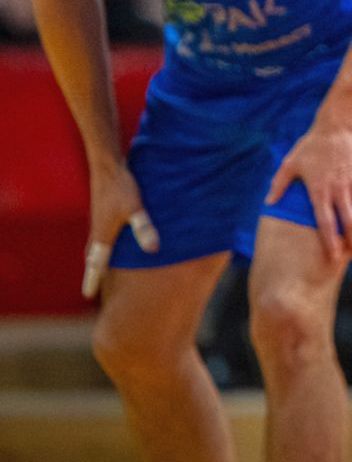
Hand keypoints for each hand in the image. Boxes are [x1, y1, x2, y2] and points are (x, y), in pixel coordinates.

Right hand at [83, 160, 158, 298]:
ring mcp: (98, 221)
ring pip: (94, 246)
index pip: (96, 264)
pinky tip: (109, 242)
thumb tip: (153, 249)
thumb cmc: (122, 187)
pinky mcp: (102, 211)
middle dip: (93, 272)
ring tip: (98, 269)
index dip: (93, 279)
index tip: (88, 296)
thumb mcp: (136, 208)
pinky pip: (99, 236)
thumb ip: (144, 228)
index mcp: (102, 236)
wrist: (107, 165)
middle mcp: (97, 231)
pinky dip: (100, 245)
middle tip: (92, 287)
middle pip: (92, 257)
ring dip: (95, 258)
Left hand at [266, 125, 351, 265]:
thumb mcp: (290, 163)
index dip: (331, 241)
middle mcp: (339, 189)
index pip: (326, 222)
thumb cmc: (311, 146)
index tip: (334, 256)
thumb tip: (269, 203)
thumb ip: (279, 184)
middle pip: (349, 221)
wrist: (337, 126)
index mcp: (320, 190)